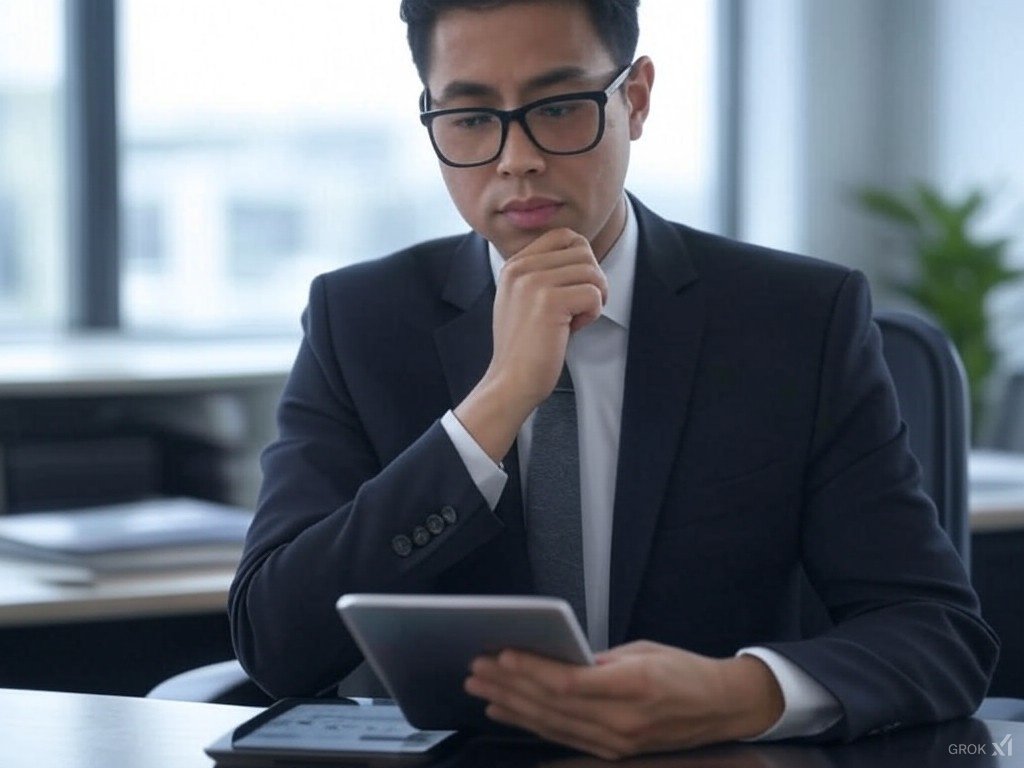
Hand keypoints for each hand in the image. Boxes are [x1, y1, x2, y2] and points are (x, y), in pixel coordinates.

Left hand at [464, 640, 783, 759]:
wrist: (721, 708)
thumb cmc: (685, 670)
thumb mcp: (643, 651)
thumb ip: (599, 658)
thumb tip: (557, 656)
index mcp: (633, 687)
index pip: (569, 682)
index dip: (531, 669)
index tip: (501, 654)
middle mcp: (622, 721)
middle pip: (552, 705)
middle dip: (509, 685)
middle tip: (476, 668)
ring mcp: (616, 742)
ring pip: (551, 724)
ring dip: (511, 705)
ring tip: (481, 688)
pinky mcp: (613, 751)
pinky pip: (562, 736)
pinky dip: (530, 723)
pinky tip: (507, 710)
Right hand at [488, 228, 607, 406]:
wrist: (510, 380)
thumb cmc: (524, 347)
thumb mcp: (524, 299)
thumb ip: (544, 274)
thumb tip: (584, 255)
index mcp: (514, 264)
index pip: (564, 236)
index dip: (582, 259)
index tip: (575, 287)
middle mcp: (521, 268)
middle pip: (582, 251)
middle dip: (591, 279)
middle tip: (579, 306)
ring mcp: (533, 282)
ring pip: (592, 271)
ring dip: (594, 298)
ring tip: (573, 319)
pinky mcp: (549, 302)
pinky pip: (594, 294)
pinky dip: (592, 314)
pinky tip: (572, 329)